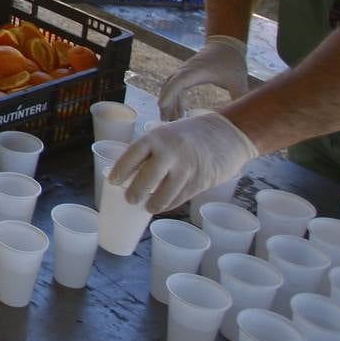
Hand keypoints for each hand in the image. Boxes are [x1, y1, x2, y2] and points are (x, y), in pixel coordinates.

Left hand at [107, 112, 258, 212]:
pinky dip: (170, 203)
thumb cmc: (188, 135)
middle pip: (149, 175)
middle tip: (130, 199)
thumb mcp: (166, 134)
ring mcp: (187, 166)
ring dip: (155, 202)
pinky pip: (182, 196)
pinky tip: (164, 206)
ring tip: (148, 207)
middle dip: (137, 190)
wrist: (227, 133)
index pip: (134, 153)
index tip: (113, 181)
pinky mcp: (202, 180)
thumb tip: (128, 172)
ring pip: (166, 191)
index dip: (121, 169)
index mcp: (157, 137)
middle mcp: (171, 150)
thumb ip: (150, 150)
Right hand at [157, 35, 249, 120]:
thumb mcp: (238, 81)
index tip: (162, 105)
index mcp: (198, 71)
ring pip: (170, 87)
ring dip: (169, 102)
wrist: (226, 45)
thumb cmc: (232, 62)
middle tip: (166, 121)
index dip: (169, 93)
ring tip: (170, 120)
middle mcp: (186, 70)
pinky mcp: (185, 74)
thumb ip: (239, 97)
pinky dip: (174, 99)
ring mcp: (184, 71)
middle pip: (170, 86)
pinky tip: (179, 113)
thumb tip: (241, 116)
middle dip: (166, 103)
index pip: (179, 81)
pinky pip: (175, 87)